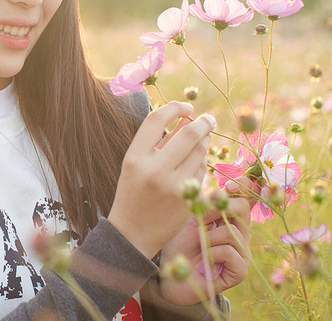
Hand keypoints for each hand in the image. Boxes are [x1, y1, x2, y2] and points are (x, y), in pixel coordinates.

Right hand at [108, 102, 214, 258]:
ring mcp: (173, 186)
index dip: (175, 108)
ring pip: (200, 152)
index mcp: (135, 157)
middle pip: (188, 133)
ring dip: (205, 141)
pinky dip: (202, 162)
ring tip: (203, 137)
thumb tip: (185, 117)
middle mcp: (154, 170)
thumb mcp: (135, 164)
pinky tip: (198, 160)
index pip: (156, 119)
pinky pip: (202, 172)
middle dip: (202, 122)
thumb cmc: (133, 192)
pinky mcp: (189, 200)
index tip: (187, 107)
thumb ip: (157, 142)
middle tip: (208, 118)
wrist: (132, 232)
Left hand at [159, 177, 254, 304]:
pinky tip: (204, 260)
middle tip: (199, 220)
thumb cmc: (180, 244)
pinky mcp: (240, 271)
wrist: (173, 274)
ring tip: (198, 246)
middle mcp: (240, 233)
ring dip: (208, 237)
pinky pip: (230, 252)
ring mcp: (242, 252)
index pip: (246, 195)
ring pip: (232, 231)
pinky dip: (212, 254)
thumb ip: (205, 204)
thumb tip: (220, 190)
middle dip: (217, 209)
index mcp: (229, 217)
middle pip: (242, 207)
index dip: (243, 186)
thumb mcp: (189, 218)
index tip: (228, 186)